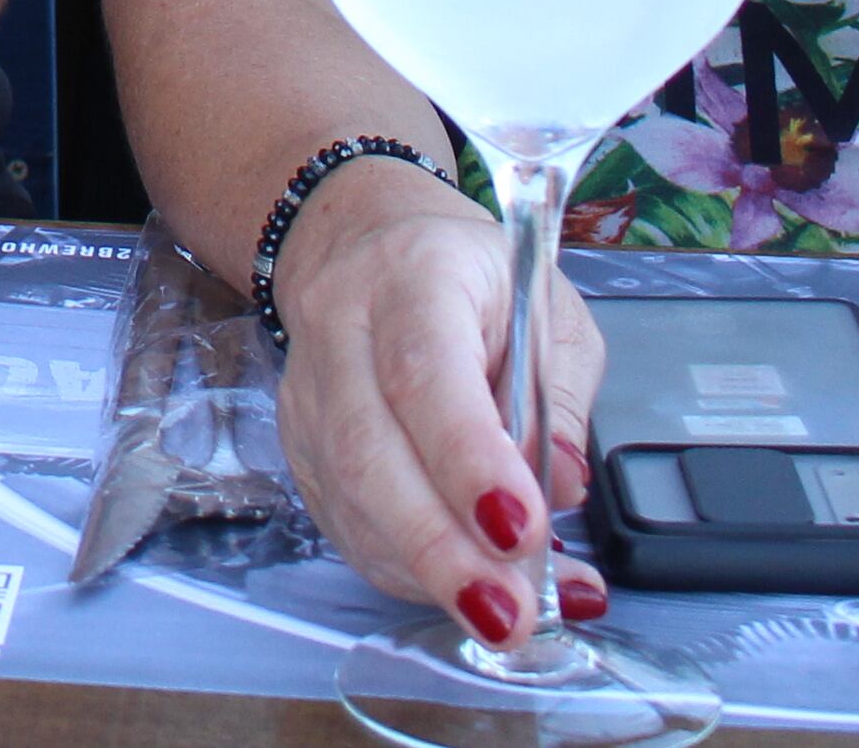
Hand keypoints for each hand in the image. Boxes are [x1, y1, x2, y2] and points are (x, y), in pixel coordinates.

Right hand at [266, 162, 610, 644]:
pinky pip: (346, 523)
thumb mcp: (546, 309)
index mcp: (413, 276)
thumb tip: (561, 489)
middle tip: (509, 614)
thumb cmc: (471, 278)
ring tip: (505, 615)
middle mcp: (340, 330)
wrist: (367, 242)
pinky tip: (464, 586)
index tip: (521, 528)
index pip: (426, 374)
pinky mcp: (298, 446)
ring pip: (351, 501)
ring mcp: (307, 392)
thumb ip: (558, 398)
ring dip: (429, 574)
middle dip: (441, 549)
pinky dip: (408, 570)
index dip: (469, 461)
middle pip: (370, 453)